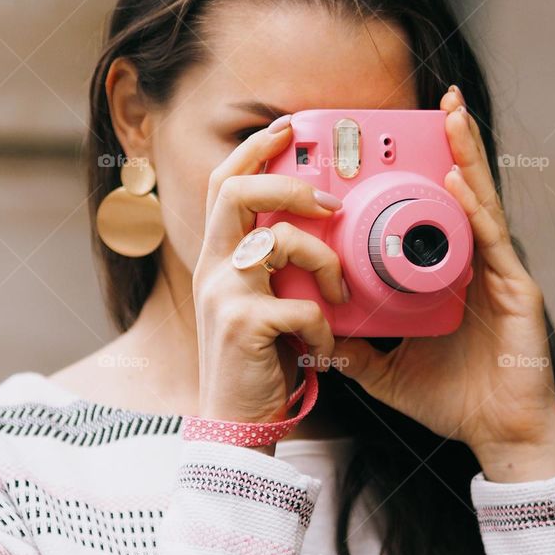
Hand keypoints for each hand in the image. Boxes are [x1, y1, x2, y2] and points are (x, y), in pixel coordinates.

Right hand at [193, 120, 348, 446]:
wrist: (235, 427)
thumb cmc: (258, 364)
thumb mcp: (259, 304)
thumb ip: (275, 268)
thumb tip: (319, 229)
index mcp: (218, 259)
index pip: (223, 184)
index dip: (253, 149)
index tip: (287, 127)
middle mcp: (213, 270)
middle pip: (236, 192)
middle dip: (288, 183)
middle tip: (330, 201)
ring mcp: (224, 296)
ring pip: (278, 241)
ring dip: (324, 261)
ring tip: (342, 292)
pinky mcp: (243, 326)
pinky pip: (301, 305)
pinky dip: (324, 327)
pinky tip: (324, 349)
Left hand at [332, 86, 554, 481]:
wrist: (500, 438)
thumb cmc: (455, 401)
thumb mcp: (388, 371)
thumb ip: (357, 350)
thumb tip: (315, 334)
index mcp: (449, 279)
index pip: (434, 217)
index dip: (423, 177)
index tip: (400, 143)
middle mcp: (476, 268)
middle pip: (462, 197)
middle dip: (452, 147)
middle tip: (438, 105)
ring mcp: (499, 276)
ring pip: (480, 206)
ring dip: (467, 157)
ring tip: (451, 117)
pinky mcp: (517, 292)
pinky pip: (492, 242)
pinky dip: (475, 208)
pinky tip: (461, 180)